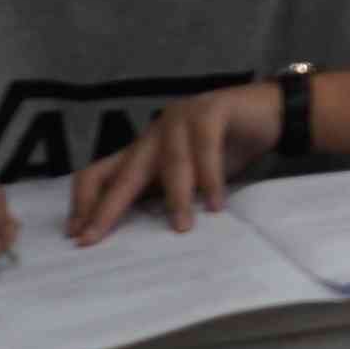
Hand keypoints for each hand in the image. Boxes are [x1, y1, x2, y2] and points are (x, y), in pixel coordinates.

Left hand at [71, 84, 276, 239]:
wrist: (272, 112)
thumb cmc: (227, 148)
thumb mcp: (187, 177)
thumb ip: (162, 194)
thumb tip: (135, 235)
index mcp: (142, 150)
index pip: (97, 174)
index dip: (84, 204)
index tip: (77, 235)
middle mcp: (153, 134)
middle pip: (122, 174)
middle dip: (107, 209)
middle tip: (93, 238)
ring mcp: (180, 119)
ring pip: (169, 164)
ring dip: (176, 199)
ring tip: (183, 228)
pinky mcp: (211, 110)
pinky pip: (205, 150)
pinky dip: (210, 178)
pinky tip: (216, 202)